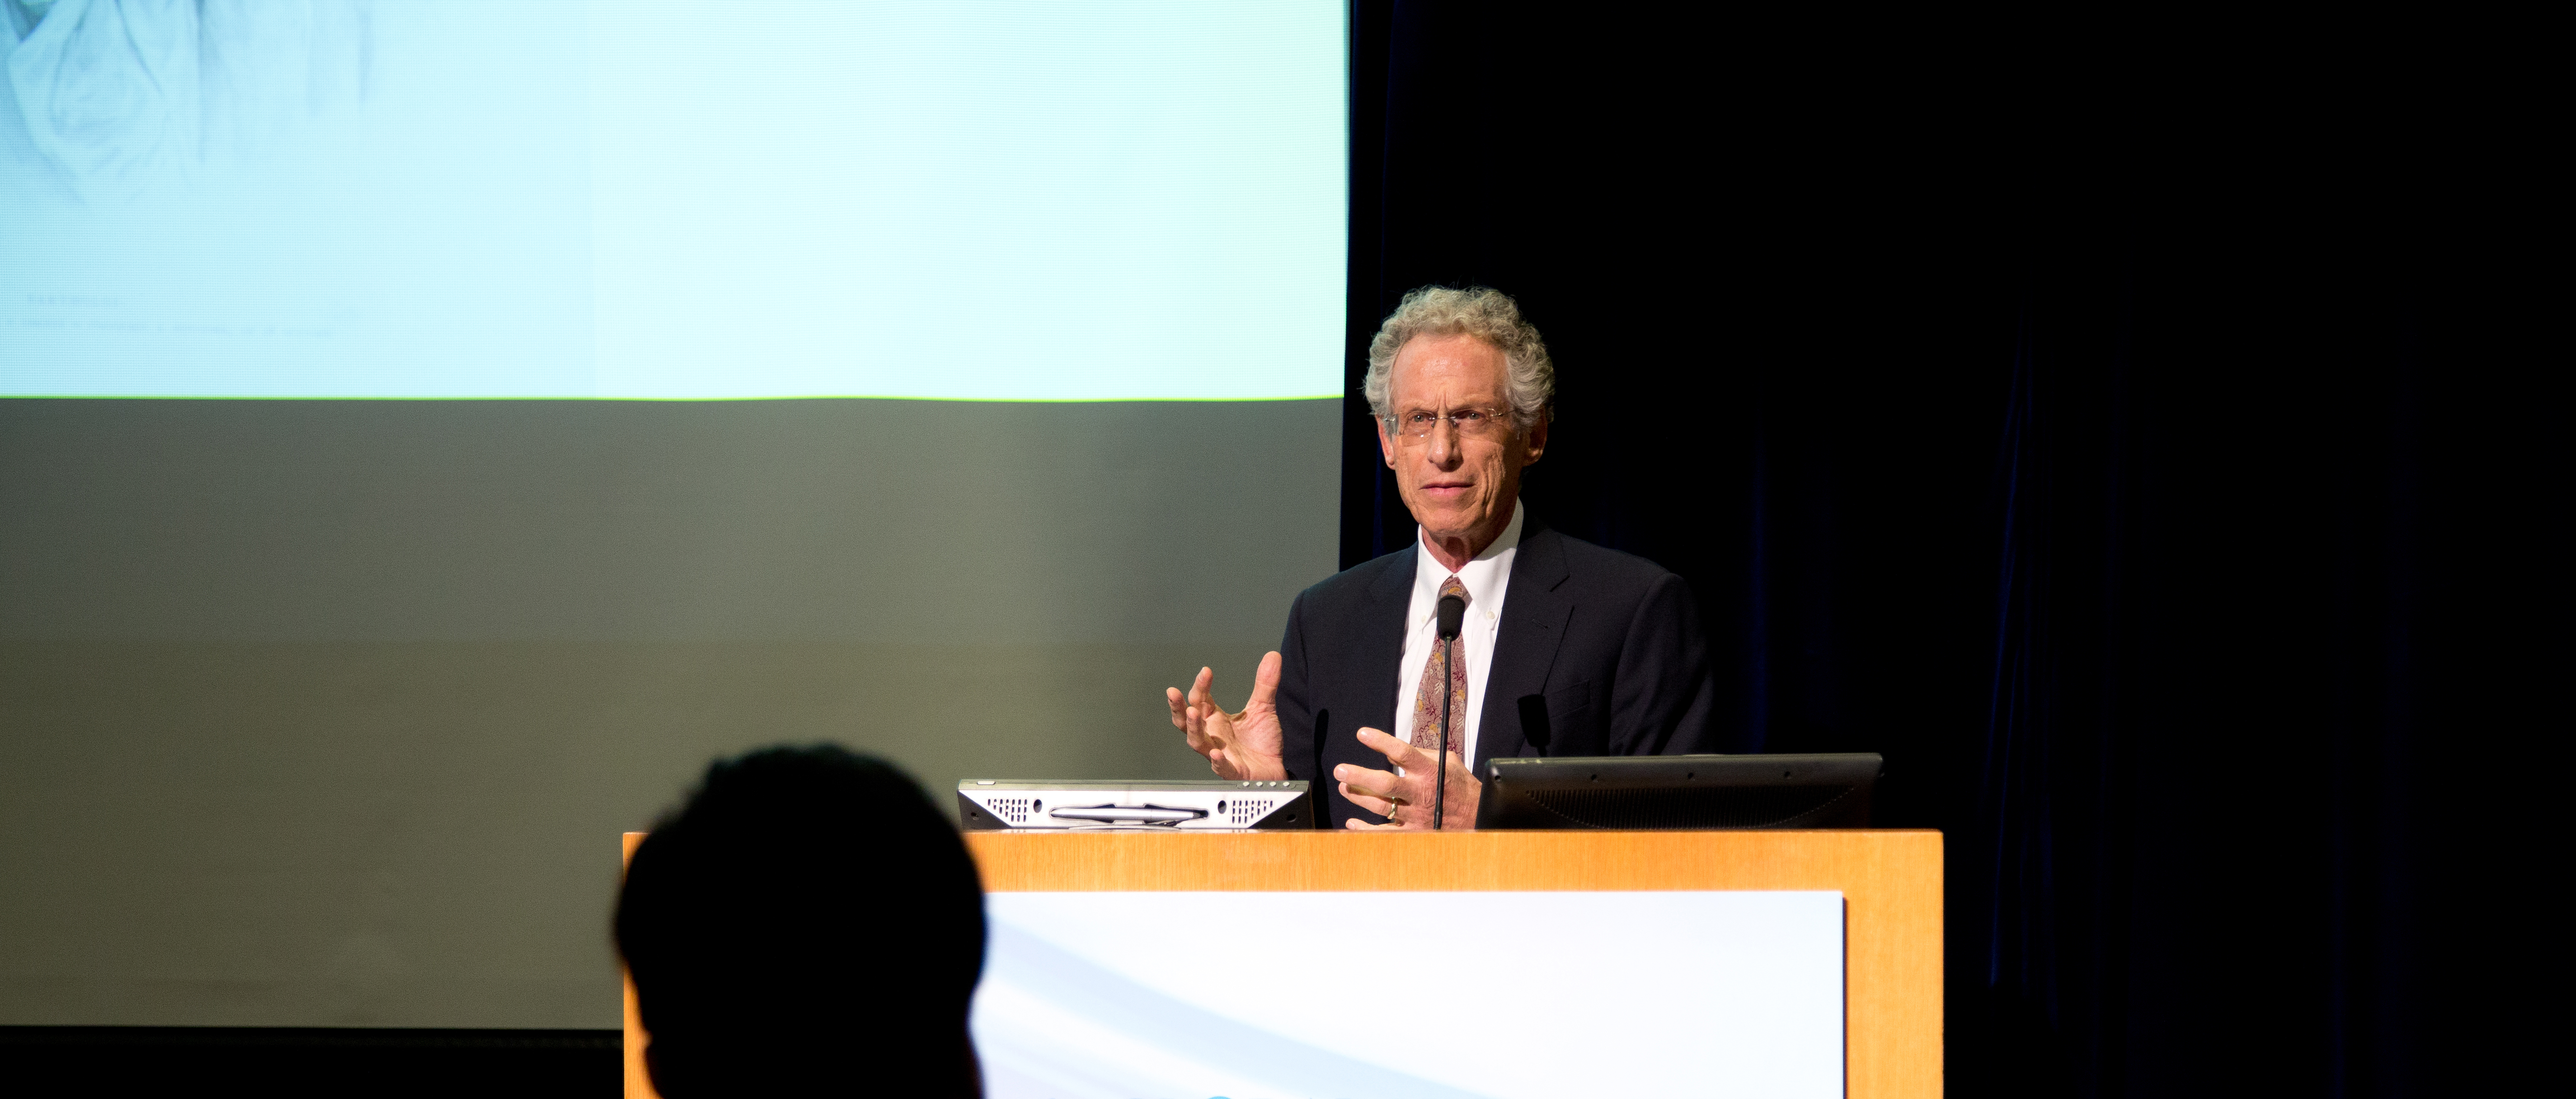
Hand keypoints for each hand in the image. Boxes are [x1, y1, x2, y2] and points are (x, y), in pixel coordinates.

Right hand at [1166, 652, 1287, 780]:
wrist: (1276, 768)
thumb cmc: (1263, 742)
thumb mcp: (1264, 708)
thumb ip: (1265, 684)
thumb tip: (1273, 656)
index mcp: (1216, 720)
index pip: (1200, 700)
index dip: (1200, 686)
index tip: (1205, 671)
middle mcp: (1213, 735)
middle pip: (1187, 721)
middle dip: (1178, 707)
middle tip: (1173, 693)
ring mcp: (1219, 753)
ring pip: (1198, 742)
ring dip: (1194, 728)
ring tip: (1193, 713)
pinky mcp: (1232, 770)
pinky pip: (1220, 767)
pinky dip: (1217, 760)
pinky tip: (1216, 753)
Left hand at [1334, 728, 1479, 829]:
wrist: (1477, 816)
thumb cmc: (1460, 785)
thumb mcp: (1447, 761)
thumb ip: (1422, 754)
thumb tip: (1395, 751)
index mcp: (1429, 771)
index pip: (1400, 752)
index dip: (1379, 741)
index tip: (1361, 734)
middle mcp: (1420, 792)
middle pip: (1384, 784)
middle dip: (1359, 776)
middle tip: (1340, 770)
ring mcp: (1416, 814)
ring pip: (1380, 806)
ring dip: (1358, 797)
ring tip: (1343, 786)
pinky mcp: (1414, 832)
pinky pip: (1385, 832)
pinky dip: (1365, 829)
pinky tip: (1351, 822)